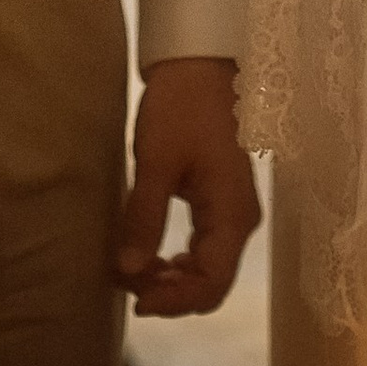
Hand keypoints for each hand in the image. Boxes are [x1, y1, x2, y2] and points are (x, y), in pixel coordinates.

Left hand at [120, 55, 260, 317]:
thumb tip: (129, 270)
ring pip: (207, 269)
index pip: (212, 283)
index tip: (137, 302)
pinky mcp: (220, 202)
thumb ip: (145, 217)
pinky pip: (203, 249)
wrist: (198, 63)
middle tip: (126, 285)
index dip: (175, 302)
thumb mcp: (156, 160)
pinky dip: (176, 261)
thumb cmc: (180, 106)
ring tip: (131, 271)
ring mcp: (232, 211)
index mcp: (232, 215)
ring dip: (171, 279)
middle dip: (170, 293)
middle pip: (212, 282)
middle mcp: (240, 220)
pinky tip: (150, 257)